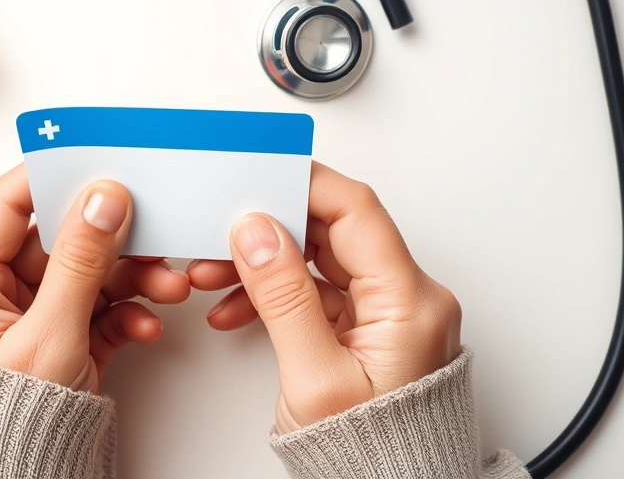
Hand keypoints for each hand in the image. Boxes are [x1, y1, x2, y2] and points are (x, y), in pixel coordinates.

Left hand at [0, 165, 189, 392]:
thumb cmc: (5, 429)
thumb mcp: (47, 339)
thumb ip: (79, 262)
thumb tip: (101, 198)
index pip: (7, 204)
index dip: (53, 176)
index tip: (100, 158)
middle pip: (56, 238)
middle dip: (112, 239)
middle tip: (152, 228)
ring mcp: (25, 317)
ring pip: (83, 272)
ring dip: (130, 277)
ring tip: (167, 287)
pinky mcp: (54, 339)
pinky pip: (94, 307)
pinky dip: (125, 313)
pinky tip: (144, 326)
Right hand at [188, 162, 461, 433]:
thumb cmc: (372, 459)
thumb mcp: (315, 378)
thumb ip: (284, 297)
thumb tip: (258, 233)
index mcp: (410, 302)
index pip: (356, 211)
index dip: (304, 185)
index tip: (259, 173)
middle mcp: (407, 299)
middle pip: (335, 231)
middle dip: (271, 228)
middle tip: (224, 226)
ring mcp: (388, 313)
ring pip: (320, 259)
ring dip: (265, 262)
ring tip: (214, 274)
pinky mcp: (369, 329)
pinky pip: (318, 292)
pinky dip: (276, 293)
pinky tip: (236, 306)